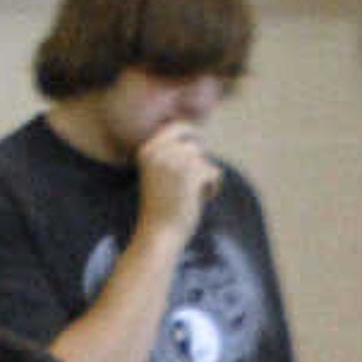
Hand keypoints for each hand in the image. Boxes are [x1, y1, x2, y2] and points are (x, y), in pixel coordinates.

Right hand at [134, 122, 220, 245]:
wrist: (158, 234)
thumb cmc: (161, 208)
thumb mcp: (159, 174)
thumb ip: (173, 155)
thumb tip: (198, 141)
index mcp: (147, 149)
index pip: (177, 126)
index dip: (192, 135)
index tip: (197, 149)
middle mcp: (159, 152)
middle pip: (195, 145)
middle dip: (199, 163)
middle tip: (194, 183)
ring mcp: (175, 162)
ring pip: (205, 160)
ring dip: (205, 177)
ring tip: (195, 195)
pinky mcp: (191, 175)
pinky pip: (214, 172)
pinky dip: (213, 186)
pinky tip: (204, 199)